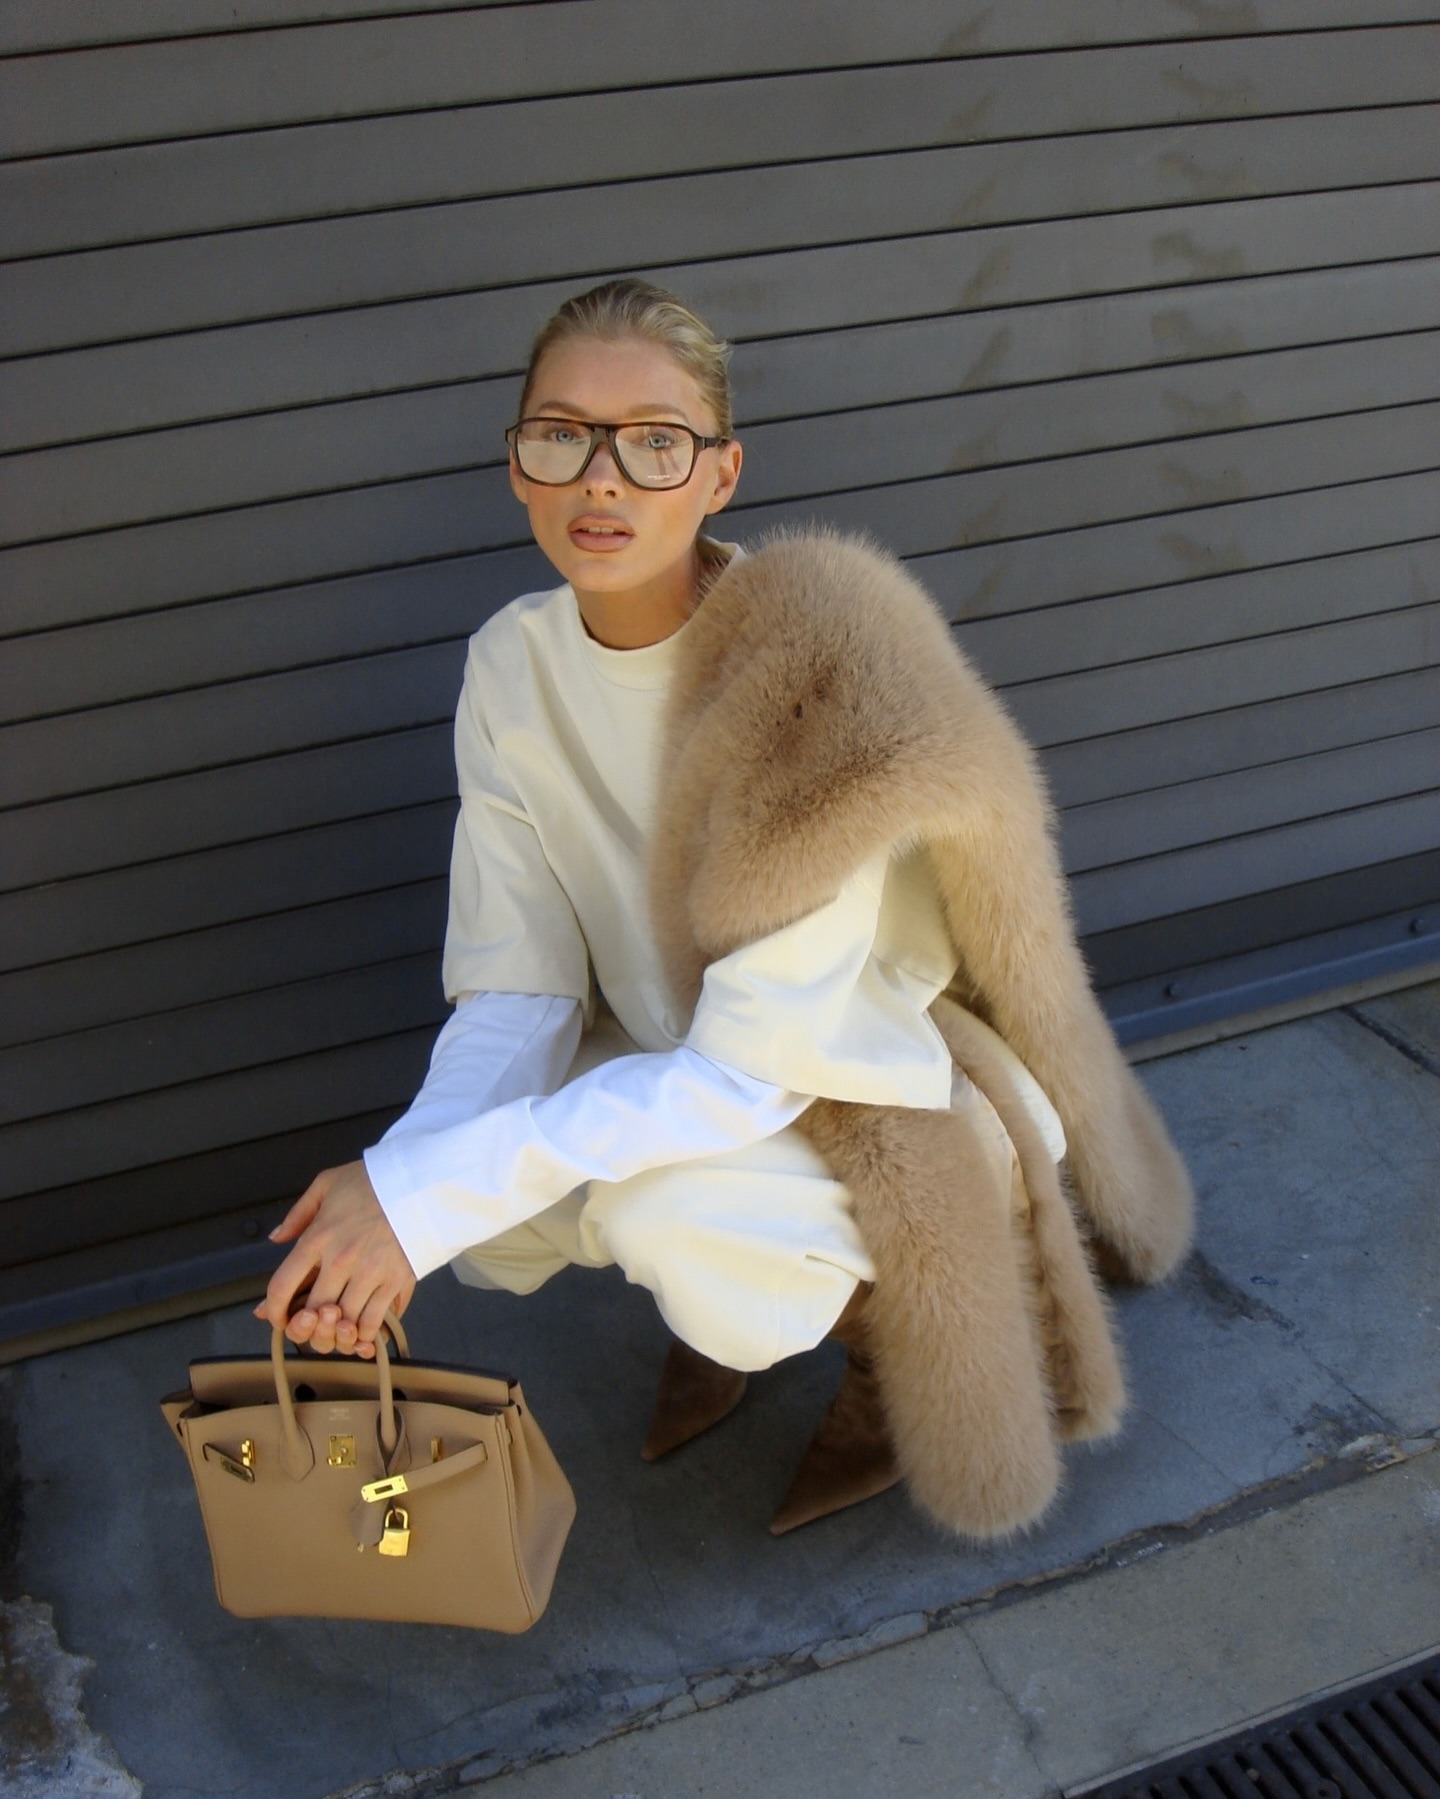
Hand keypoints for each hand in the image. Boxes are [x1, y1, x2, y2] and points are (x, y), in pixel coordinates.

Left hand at [254, 1160, 415, 1357]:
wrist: (420, 1179)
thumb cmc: (372, 1181)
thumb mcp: (326, 1184)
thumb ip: (298, 1214)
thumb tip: (276, 1238)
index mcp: (318, 1237)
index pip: (282, 1285)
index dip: (274, 1310)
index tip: (277, 1316)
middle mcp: (341, 1259)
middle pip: (313, 1312)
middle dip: (309, 1326)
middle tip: (312, 1325)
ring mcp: (370, 1272)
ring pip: (344, 1322)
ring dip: (338, 1332)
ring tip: (338, 1327)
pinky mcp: (396, 1280)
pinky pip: (375, 1321)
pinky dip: (365, 1333)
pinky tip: (362, 1327)